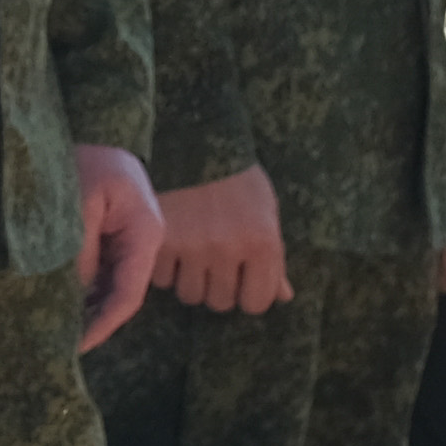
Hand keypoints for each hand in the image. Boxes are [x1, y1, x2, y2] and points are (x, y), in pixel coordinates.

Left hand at [71, 148, 165, 353]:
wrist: (86, 125)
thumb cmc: (82, 158)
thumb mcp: (77, 205)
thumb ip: (78, 252)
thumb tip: (74, 296)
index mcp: (145, 231)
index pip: (128, 294)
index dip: (103, 324)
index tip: (76, 344)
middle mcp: (143, 239)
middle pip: (122, 294)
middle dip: (93, 321)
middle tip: (59, 344)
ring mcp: (130, 237)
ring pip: (111, 286)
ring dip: (86, 308)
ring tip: (56, 330)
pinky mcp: (113, 234)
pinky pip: (101, 271)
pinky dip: (82, 289)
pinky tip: (61, 304)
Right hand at [154, 166, 291, 313]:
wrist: (192, 141)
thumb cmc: (236, 178)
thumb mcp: (265, 211)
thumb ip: (274, 257)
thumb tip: (284, 296)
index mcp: (263, 243)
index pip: (257, 303)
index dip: (248, 294)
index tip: (243, 280)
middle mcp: (229, 249)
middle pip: (221, 302)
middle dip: (217, 286)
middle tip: (214, 260)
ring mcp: (192, 246)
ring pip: (190, 294)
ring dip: (189, 279)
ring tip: (191, 251)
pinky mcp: (161, 242)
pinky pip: (161, 278)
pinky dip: (164, 266)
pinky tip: (171, 243)